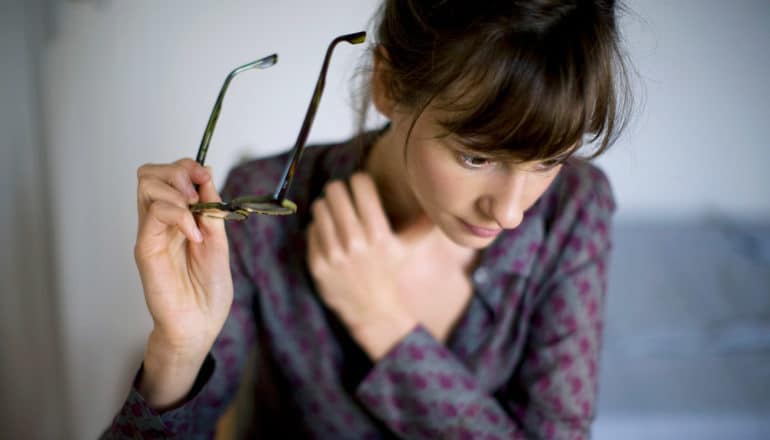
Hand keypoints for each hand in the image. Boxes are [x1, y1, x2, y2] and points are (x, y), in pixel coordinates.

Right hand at [134, 158, 232, 360]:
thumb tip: (207, 176)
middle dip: (178, 171)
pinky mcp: (145, 249)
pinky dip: (178, 215)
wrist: (200, 325)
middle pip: (150, 173)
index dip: (188, 167)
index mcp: (178, 218)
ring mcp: (151, 234)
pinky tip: (194, 234)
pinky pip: (154, 214)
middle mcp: (160, 222)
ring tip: (195, 214)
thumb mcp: (218, 241)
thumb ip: (211, 210)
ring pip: (147, 185)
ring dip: (177, 189)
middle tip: (198, 192)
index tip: (206, 176)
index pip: (169, 174)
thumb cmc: (208, 291)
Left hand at [306, 172, 426, 358]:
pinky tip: (328, 234)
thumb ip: (422, 225)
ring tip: (334, 213)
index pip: (361, 186)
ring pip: (320, 208)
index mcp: (379, 234)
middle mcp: (356, 242)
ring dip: (326, 206)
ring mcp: (334, 255)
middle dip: (340, 190)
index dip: (360, 181)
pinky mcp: (318, 265)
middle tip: (342, 195)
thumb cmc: (389, 274)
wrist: (373, 312)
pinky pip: (311, 229)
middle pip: (336, 191)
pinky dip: (318, 228)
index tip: (361, 186)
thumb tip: (438, 204)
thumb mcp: (407, 249)